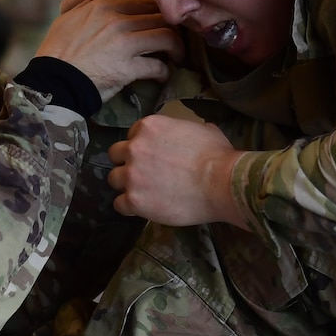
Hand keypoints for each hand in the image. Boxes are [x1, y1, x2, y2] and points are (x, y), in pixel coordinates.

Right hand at [36, 0, 181, 100]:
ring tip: (175, 57)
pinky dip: (164, 72)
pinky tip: (161, 76)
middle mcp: (117, 21)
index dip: (158, 11)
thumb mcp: (68, 17)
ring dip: (176, 48)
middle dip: (172, 27)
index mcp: (104, 7)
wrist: (52, 81)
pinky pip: (158, 66)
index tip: (162, 23)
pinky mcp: (127, 69)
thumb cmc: (58, 50)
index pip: (144, 0)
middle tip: (174, 40)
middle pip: (159, 16)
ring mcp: (124, 44)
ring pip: (166, 37)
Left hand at [106, 115, 248, 226]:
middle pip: (116, 154)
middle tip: (143, 173)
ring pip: (114, 179)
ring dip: (126, 185)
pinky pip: (119, 204)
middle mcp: (134, 148)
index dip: (142, 146)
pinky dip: (129, 207)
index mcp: (149, 127)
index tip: (152, 156)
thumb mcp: (204, 130)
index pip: (132, 135)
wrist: (221, 184)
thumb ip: (188, 130)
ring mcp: (132, 175)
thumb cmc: (217, 156)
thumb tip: (194, 134)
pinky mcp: (134, 200)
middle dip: (127, 163)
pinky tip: (143, 208)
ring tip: (143, 193)